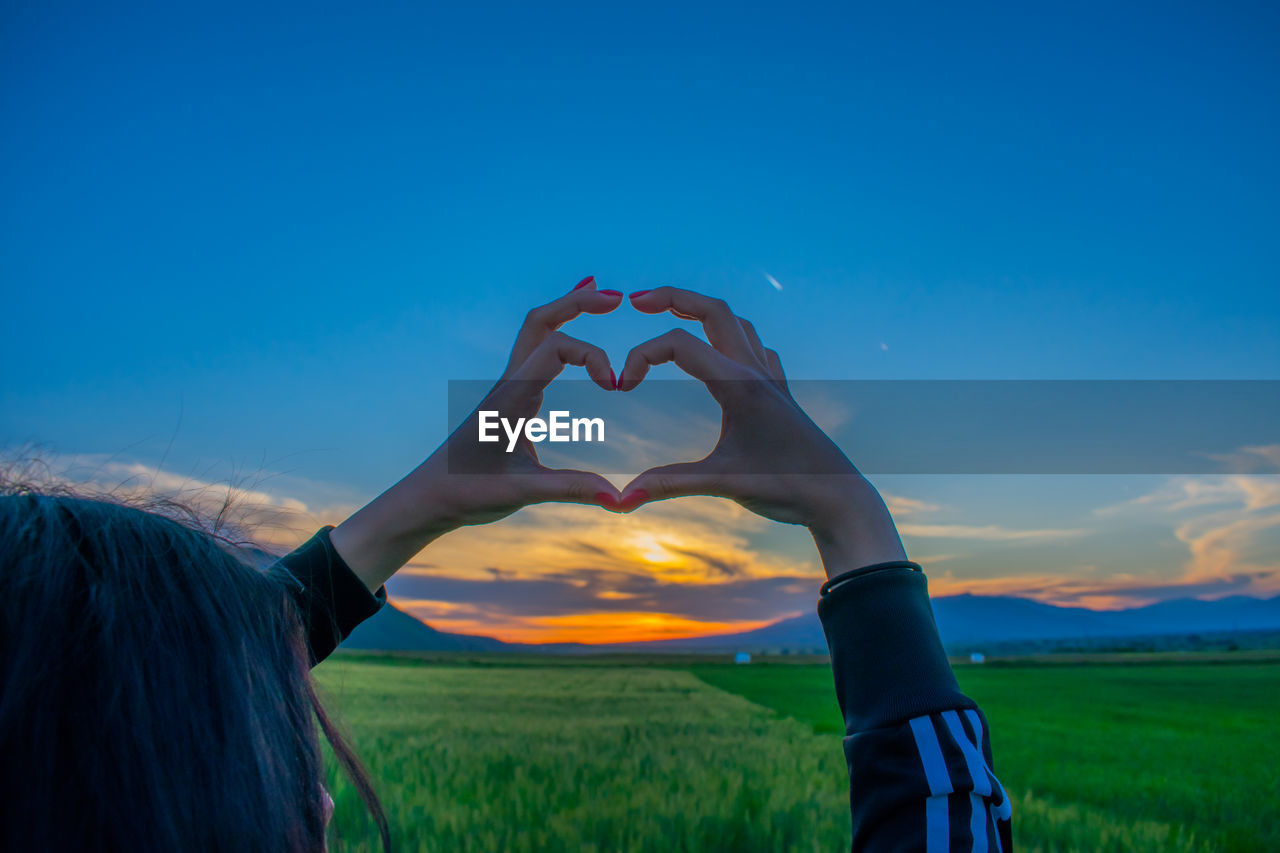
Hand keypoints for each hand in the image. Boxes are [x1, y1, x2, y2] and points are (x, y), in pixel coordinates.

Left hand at [331, 277, 624, 588]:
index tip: (615, 387)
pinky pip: (535, 353)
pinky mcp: (509, 399)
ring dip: (567, 310)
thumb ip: (570, 490)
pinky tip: (572, 339)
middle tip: (616, 297)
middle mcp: (509, 384)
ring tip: (600, 296)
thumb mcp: (521, 491)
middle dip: (577, 302)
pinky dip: (559, 334)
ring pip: (535, 331)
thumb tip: (619, 500)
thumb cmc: (467, 493)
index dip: (592, 356)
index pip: (556, 348)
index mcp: (511, 397)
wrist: (428, 496)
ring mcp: (508, 389)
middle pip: (540, 321)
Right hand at [616, 287, 906, 574]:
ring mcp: (772, 379)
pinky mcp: (780, 393)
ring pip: (736, 323)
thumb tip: (619, 500)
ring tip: (671, 312)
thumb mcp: (723, 483)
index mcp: (740, 386)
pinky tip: (720, 353)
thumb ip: (669, 485)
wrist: (839, 498)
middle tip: (635, 300)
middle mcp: (756, 373)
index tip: (622, 387)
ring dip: (701, 311)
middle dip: (672, 297)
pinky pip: (755, 348)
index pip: (680, 344)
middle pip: (713, 310)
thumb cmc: (786, 489)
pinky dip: (728, 338)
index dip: (641, 357)